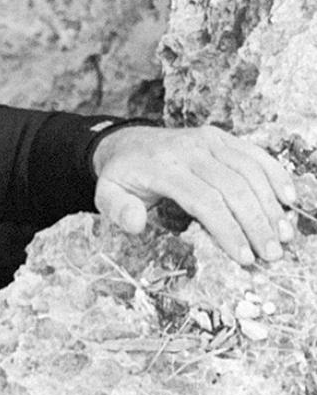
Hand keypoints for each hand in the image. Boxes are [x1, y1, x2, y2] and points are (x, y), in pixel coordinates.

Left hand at [92, 124, 296, 265]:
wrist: (126, 143)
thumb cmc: (123, 176)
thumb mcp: (106, 195)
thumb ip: (117, 210)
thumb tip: (136, 223)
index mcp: (161, 166)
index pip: (204, 200)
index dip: (228, 230)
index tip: (244, 257)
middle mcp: (188, 149)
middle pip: (233, 187)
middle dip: (256, 224)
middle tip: (271, 254)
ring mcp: (207, 139)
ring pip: (249, 171)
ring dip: (270, 205)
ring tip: (284, 236)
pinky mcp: (221, 137)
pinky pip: (254, 153)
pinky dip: (275, 174)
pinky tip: (289, 199)